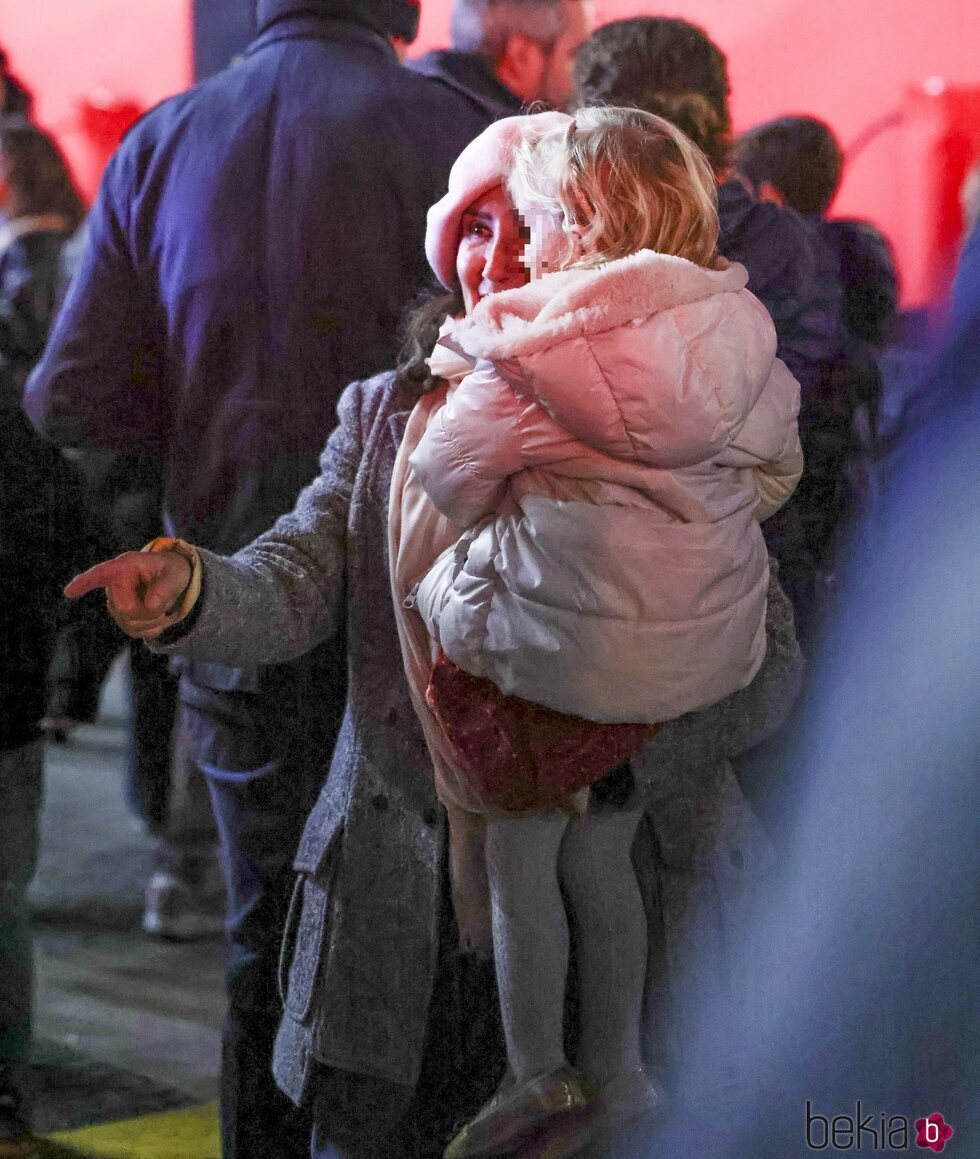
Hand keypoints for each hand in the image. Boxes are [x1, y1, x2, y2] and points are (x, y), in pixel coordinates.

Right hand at [64, 550, 192, 638]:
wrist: (174, 583)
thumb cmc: (172, 571)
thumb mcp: (176, 573)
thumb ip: (166, 587)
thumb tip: (152, 605)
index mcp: (125, 567)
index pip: (101, 574)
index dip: (85, 583)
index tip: (69, 592)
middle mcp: (116, 585)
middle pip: (125, 609)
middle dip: (149, 611)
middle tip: (166, 603)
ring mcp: (117, 603)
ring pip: (130, 623)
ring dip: (153, 621)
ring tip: (164, 608)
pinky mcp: (123, 618)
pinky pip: (136, 632)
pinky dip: (153, 629)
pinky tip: (159, 619)